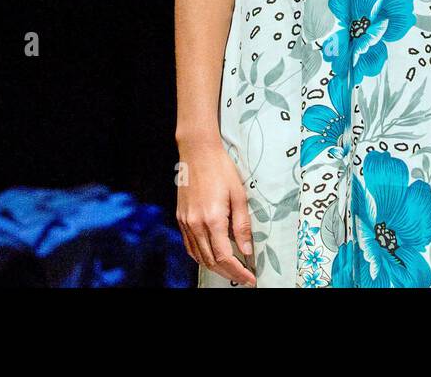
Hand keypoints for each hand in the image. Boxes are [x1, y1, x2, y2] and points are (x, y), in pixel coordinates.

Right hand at [176, 137, 256, 285]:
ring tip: (231, 269)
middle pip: (211, 261)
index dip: (238, 272)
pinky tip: (211, 256)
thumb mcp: (239, 195)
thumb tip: (247, 250)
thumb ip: (242, 225)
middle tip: (244, 276)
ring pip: (199, 257)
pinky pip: (190, 246)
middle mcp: (196, 224)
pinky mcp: (180, 218)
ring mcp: (186, 223)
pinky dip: (201, 256)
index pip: (225, 257)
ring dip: (215, 268)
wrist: (197, 152)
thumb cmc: (221, 170)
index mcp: (212, 219)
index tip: (250, 278)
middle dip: (229, 273)